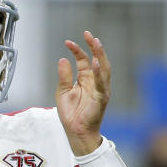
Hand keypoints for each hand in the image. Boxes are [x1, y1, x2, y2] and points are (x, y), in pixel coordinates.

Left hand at [56, 31, 111, 155]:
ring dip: (100, 55)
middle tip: (88, 34)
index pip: (84, 60)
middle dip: (94, 47)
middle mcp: (94, 82)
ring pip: (103, 69)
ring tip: (96, 43)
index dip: (77, 50)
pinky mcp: (101, 98)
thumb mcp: (63, 92)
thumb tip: (63, 59)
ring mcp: (100, 89)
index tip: (68, 42)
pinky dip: (100, 73)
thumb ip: (64, 76)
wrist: (76, 132)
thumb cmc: (71, 114)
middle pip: (97, 60)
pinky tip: (96, 63)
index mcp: (85, 79)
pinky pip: (102, 84)